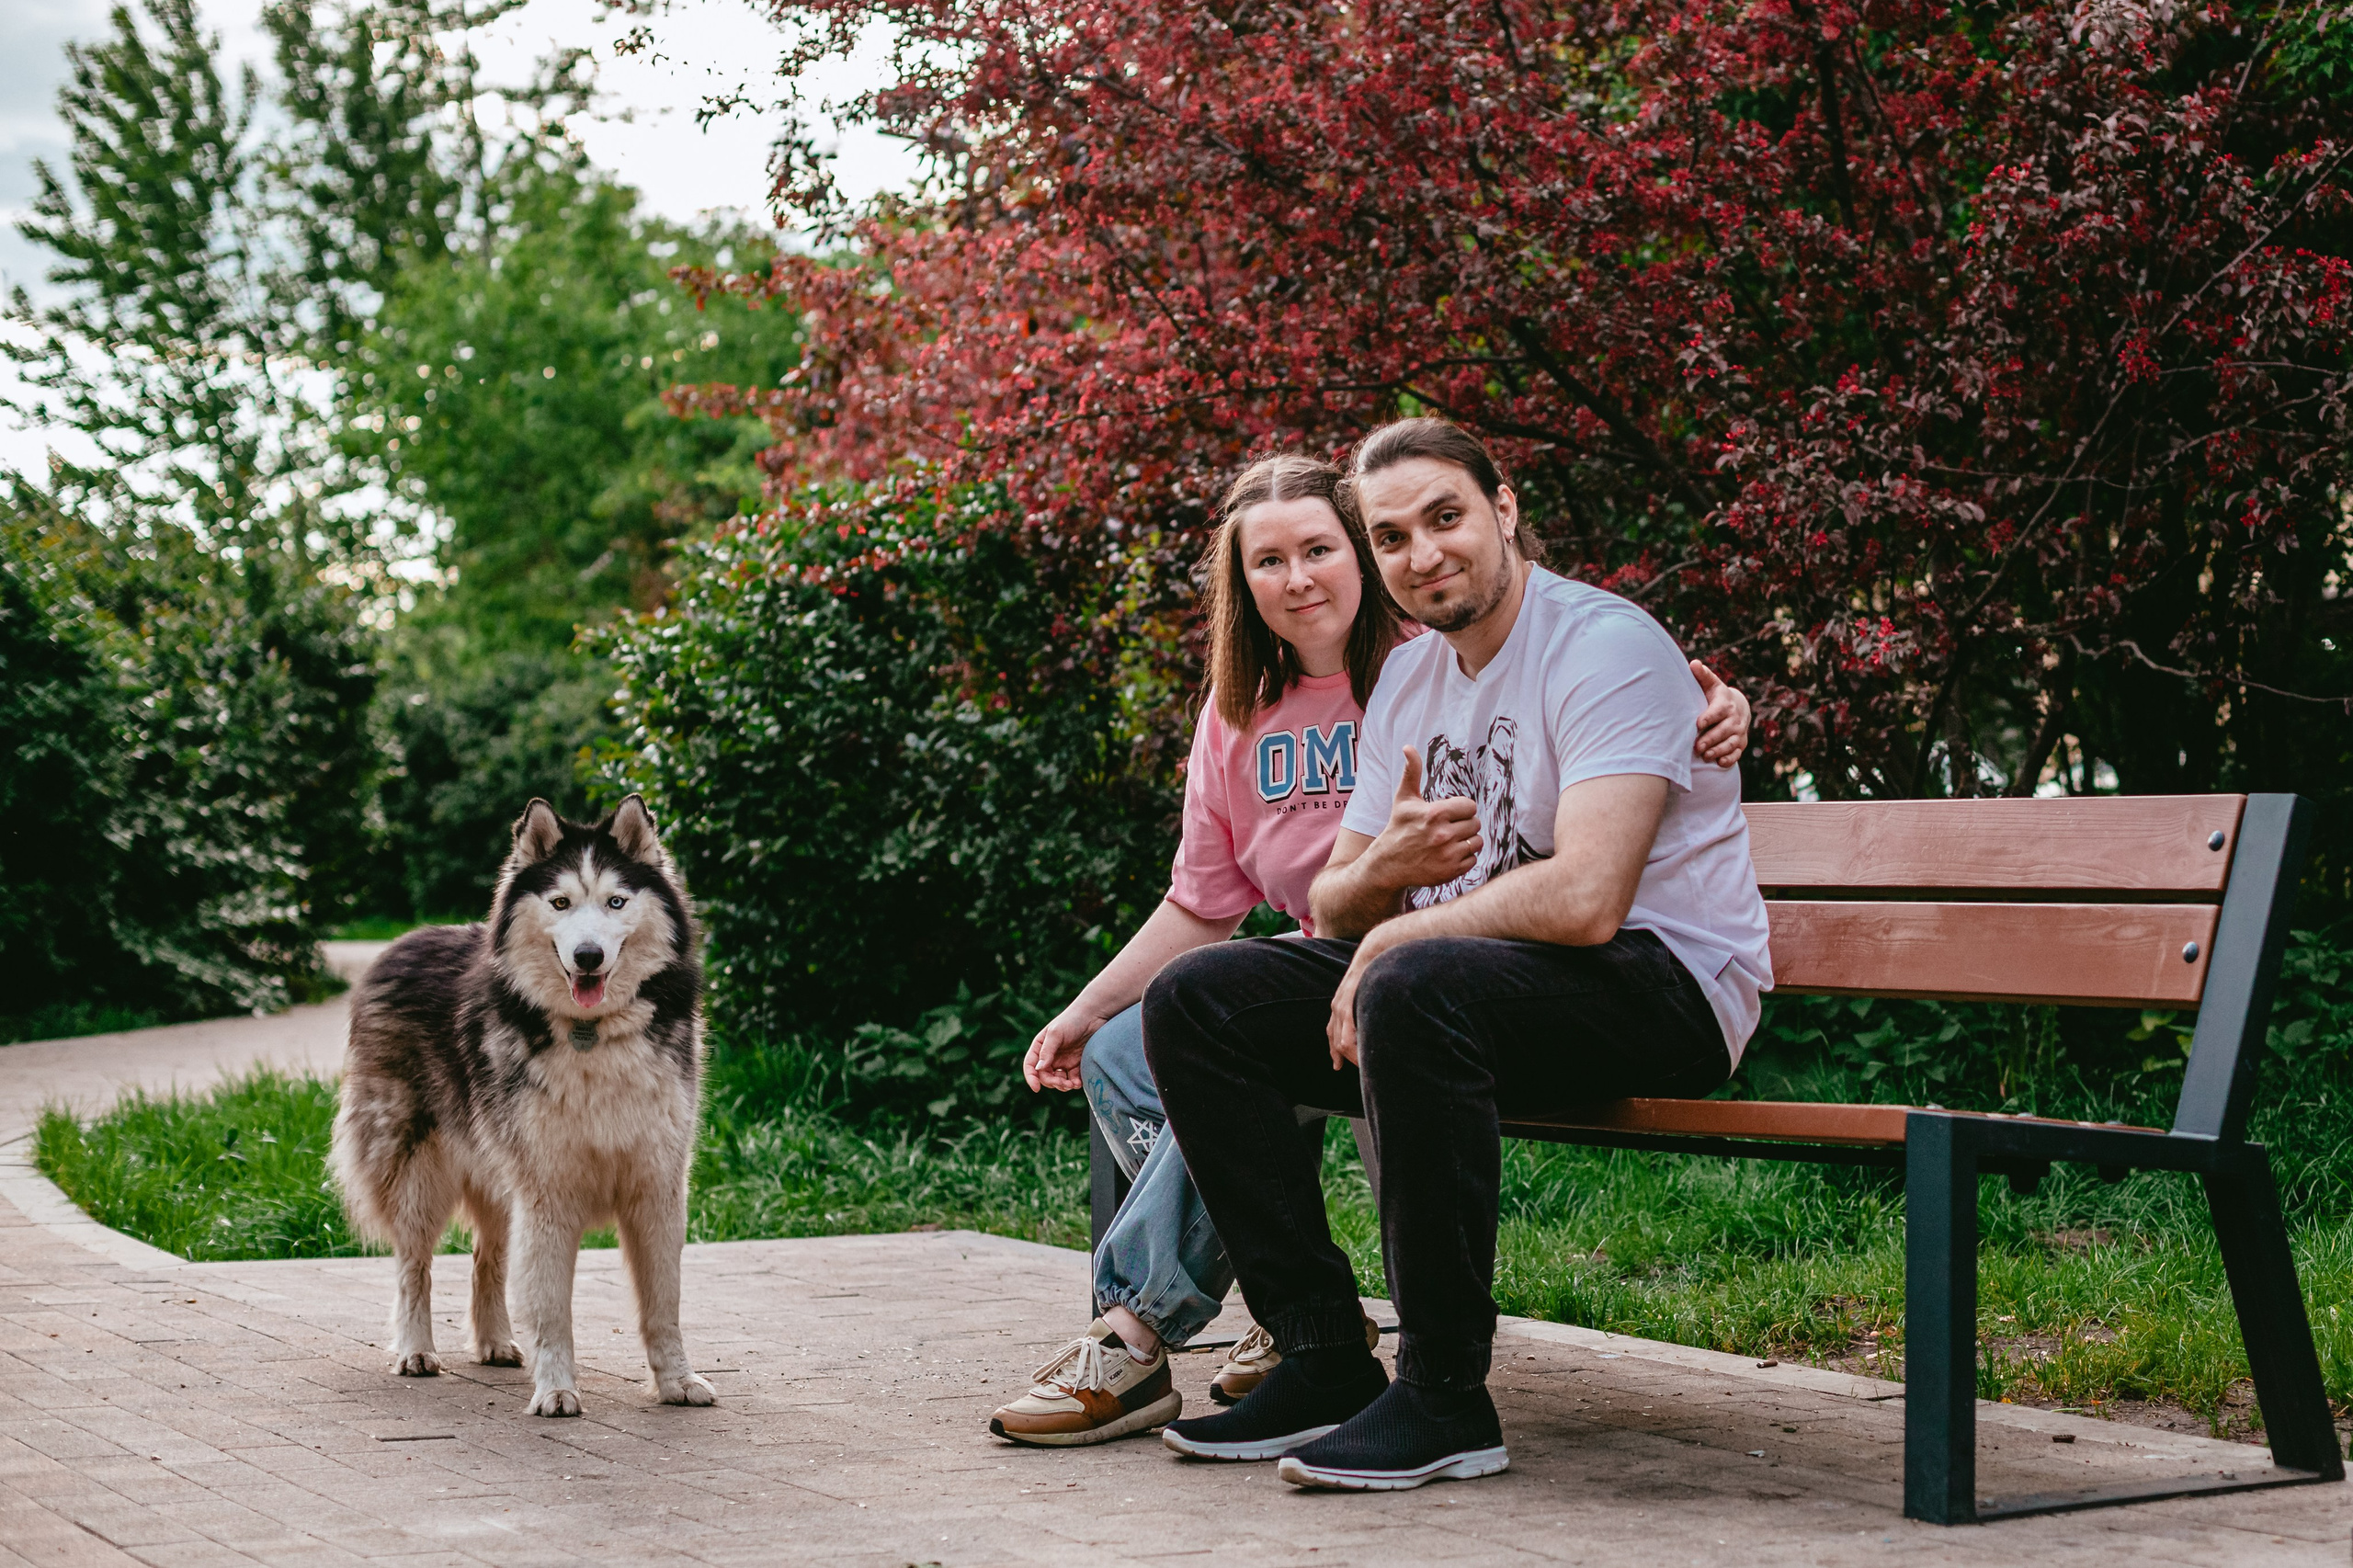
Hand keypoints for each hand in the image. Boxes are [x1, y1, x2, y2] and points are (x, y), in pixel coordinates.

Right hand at [1023, 1005, 1102, 1091]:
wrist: (1094, 1015)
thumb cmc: (1072, 1020)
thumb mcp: (1056, 1034)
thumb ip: (1047, 1051)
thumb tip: (1039, 1069)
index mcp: (1040, 1047)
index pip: (1031, 1065)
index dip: (1031, 1077)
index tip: (1036, 1088)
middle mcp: (1050, 1055)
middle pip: (1045, 1076)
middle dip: (1052, 1082)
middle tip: (1063, 1083)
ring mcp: (1063, 1060)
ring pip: (1058, 1080)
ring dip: (1063, 1085)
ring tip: (1072, 1084)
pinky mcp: (1076, 1064)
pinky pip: (1072, 1079)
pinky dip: (1074, 1083)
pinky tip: (1078, 1083)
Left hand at [1325, 934, 1380, 1069]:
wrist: (1375, 951)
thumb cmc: (1376, 972)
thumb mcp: (1368, 992)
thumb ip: (1368, 1007)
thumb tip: (1378, 1019)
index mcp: (1340, 1006)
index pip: (1333, 1035)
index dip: (1335, 1052)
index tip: (1337, 1067)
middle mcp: (1336, 1007)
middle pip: (1335, 1041)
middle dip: (1344, 1058)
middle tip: (1358, 1071)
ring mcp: (1340, 1005)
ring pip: (1340, 1040)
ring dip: (1350, 1056)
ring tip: (1363, 1066)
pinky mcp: (1347, 1002)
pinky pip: (1346, 1029)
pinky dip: (1351, 1044)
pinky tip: (1357, 1053)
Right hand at [1366, 747, 1481, 890]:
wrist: (1388, 865)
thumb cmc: (1398, 828)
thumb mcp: (1404, 799)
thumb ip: (1411, 772)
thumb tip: (1408, 747)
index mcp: (1435, 813)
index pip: (1470, 806)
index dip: (1461, 809)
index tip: (1449, 814)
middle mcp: (1443, 834)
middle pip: (1475, 824)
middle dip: (1464, 825)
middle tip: (1448, 829)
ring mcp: (1448, 854)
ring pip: (1477, 842)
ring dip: (1467, 841)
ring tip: (1450, 841)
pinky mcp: (1451, 871)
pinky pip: (1473, 860)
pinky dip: (1464, 858)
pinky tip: (1448, 855)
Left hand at [1690, 660, 1750, 768]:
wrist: (1738, 707)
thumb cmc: (1717, 696)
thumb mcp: (1711, 685)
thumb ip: (1702, 676)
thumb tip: (1693, 663)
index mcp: (1725, 704)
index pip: (1718, 711)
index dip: (1708, 718)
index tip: (1697, 724)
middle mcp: (1734, 719)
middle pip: (1724, 730)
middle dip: (1711, 739)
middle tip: (1697, 747)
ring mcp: (1738, 732)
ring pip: (1730, 743)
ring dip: (1718, 750)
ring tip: (1705, 756)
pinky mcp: (1740, 744)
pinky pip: (1737, 753)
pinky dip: (1729, 759)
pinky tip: (1719, 763)